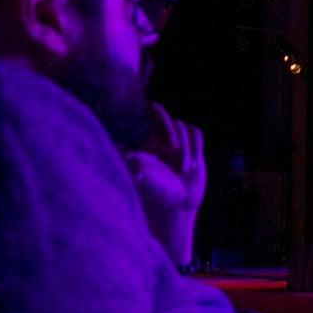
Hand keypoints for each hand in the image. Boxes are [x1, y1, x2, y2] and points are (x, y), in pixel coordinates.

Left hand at [124, 103, 206, 265]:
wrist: (176, 205)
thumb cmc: (154, 191)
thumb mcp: (138, 174)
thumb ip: (127, 160)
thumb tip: (115, 146)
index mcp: (150, 143)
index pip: (152, 117)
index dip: (156, 111)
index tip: (152, 107)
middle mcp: (165, 142)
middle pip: (171, 121)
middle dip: (172, 131)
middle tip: (172, 147)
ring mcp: (181, 146)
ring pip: (185, 129)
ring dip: (185, 147)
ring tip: (183, 169)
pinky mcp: (195, 151)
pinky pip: (197, 134)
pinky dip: (195, 145)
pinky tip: (193, 161)